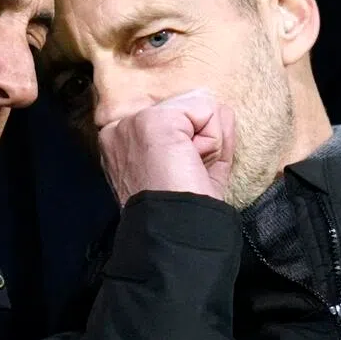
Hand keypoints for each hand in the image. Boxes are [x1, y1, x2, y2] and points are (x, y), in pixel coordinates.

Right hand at [97, 88, 235, 205]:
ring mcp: (134, 121)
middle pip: (188, 111)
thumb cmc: (181, 212)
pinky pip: (208, 112)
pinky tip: (192, 163)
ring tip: (187, 170)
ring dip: (208, 143)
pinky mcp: (155, 120)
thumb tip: (221, 108)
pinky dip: (214, 141)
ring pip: (200, 109)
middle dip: (201, 142)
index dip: (193, 147)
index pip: (175, 121)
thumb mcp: (189, 169)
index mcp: (120, 144)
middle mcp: (119, 128)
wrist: (173, 231)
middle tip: (185, 175)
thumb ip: (200, 136)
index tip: (180, 177)